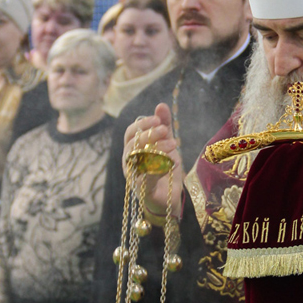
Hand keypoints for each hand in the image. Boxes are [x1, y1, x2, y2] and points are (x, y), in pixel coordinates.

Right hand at [122, 103, 183, 217]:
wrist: (169, 198)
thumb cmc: (164, 168)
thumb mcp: (166, 143)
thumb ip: (163, 125)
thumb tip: (161, 105)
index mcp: (132, 149)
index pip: (130, 132)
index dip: (143, 124)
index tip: (158, 120)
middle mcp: (128, 162)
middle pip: (132, 143)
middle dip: (149, 134)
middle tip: (165, 130)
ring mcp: (133, 176)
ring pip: (138, 158)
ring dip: (157, 149)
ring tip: (174, 145)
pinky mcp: (143, 189)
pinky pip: (146, 176)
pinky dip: (159, 168)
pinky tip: (170, 163)